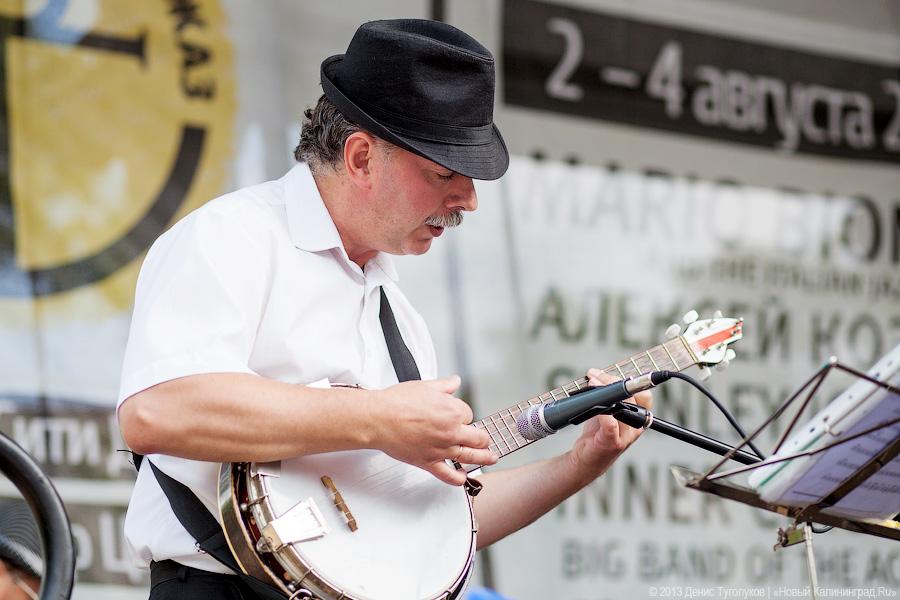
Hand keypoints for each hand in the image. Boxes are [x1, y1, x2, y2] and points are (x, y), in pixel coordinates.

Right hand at [369, 375, 496, 484]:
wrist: (378, 419)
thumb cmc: (397, 402)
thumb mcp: (425, 386)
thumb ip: (444, 385)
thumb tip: (455, 381)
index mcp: (452, 411)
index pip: (469, 414)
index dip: (465, 415)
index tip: (459, 416)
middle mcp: (450, 431)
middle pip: (478, 437)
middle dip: (483, 438)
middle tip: (485, 440)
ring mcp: (441, 449)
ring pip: (470, 457)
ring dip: (484, 458)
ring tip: (491, 459)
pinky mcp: (428, 462)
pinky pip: (448, 474)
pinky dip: (458, 479)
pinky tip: (463, 478)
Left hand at [567, 369, 652, 479]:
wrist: (585, 460)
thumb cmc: (596, 435)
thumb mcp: (605, 413)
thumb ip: (608, 397)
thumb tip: (598, 376)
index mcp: (636, 418)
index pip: (644, 396)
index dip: (629, 382)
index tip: (609, 374)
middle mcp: (634, 427)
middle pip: (632, 398)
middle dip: (613, 382)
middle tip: (596, 377)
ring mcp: (625, 436)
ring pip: (622, 407)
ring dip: (605, 391)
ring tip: (592, 384)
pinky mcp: (612, 442)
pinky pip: (611, 423)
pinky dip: (602, 412)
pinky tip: (594, 405)